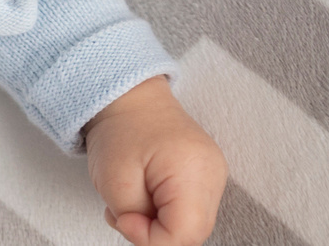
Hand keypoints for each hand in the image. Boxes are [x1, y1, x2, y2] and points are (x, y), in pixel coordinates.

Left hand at [82, 77, 227, 245]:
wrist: (129, 98)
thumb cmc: (120, 130)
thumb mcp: (114, 182)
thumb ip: (135, 220)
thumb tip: (151, 240)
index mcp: (192, 170)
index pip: (183, 234)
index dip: (150, 239)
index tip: (124, 219)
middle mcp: (213, 174)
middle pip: (192, 233)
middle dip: (156, 234)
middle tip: (126, 213)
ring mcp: (215, 175)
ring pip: (192, 225)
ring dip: (161, 225)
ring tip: (133, 202)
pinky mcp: (208, 176)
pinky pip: (192, 210)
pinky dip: (167, 213)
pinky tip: (147, 197)